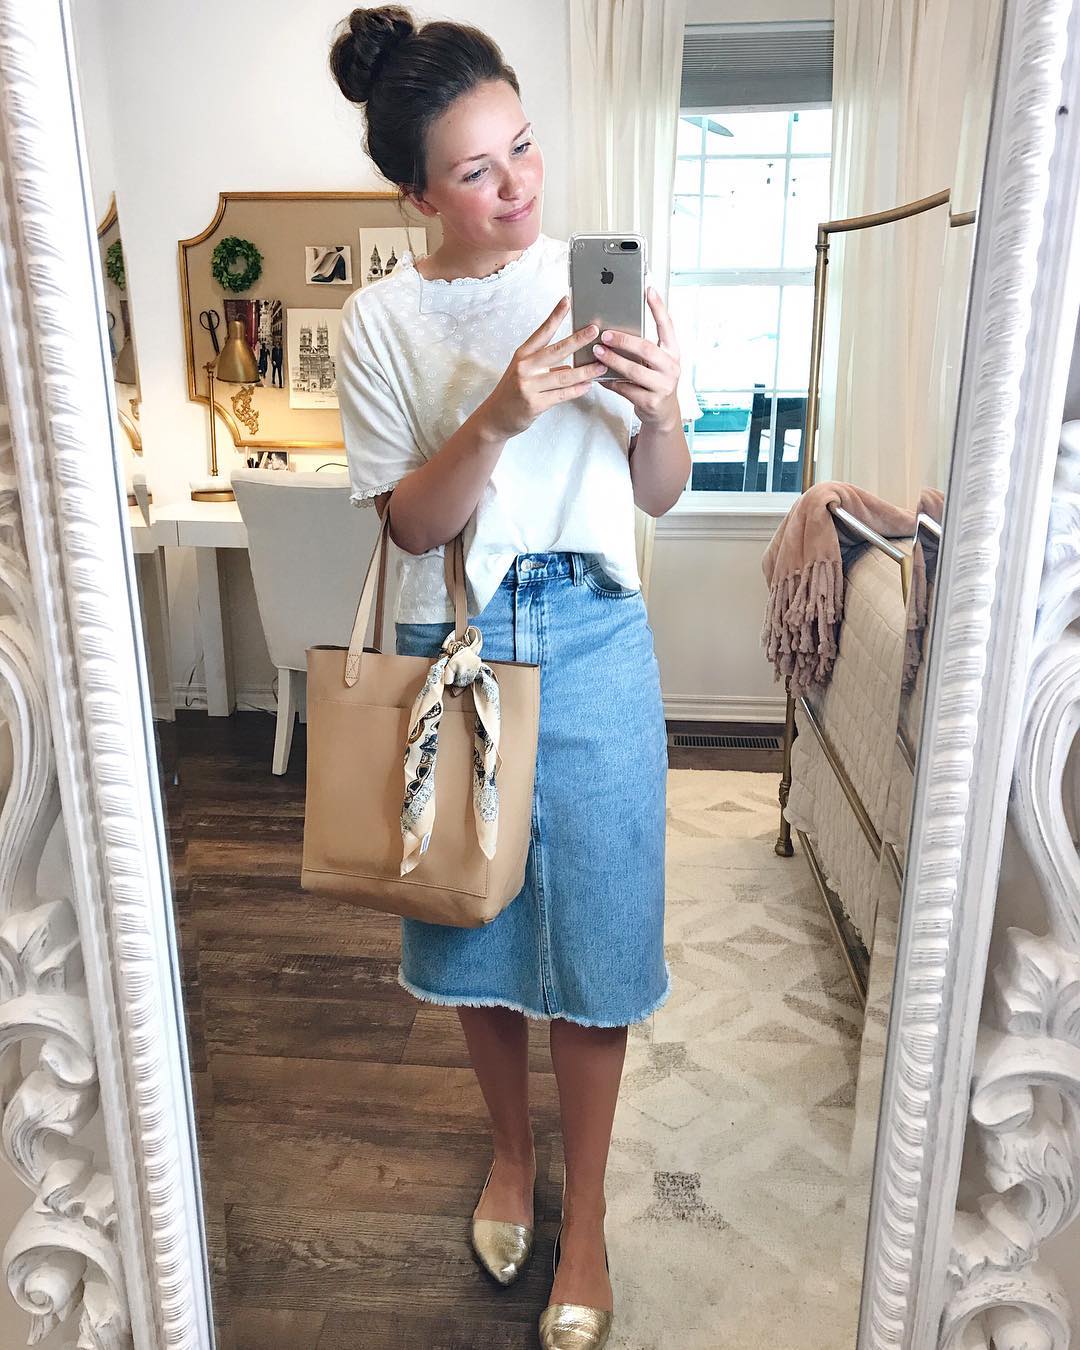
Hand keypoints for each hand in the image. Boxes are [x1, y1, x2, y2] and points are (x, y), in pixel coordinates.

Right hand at [477, 297, 606, 439]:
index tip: (567, 301)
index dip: (555, 316)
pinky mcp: (535, 404)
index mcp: (523, 355)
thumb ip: (547, 366)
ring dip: (585, 371)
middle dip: (578, 340)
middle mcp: (525, 367)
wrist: (495, 417)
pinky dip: (577, 390)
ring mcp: (529, 386)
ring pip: (564, 376)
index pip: (542, 332)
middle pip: (557, 350)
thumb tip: (572, 361)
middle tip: (595, 331)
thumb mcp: (525, 372)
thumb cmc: (512, 392)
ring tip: (601, 366)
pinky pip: (562, 395)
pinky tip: (588, 386)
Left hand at [592, 286, 682, 429]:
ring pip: (634, 371)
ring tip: (598, 353)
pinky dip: (611, 382)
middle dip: (624, 341)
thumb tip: (616, 330)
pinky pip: (626, 389)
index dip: (658, 307)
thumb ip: (644, 347)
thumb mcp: (656, 362)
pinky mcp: (651, 402)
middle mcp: (671, 367)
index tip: (648, 290)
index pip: (667, 326)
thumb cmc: (655, 381)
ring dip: (613, 360)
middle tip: (605, 334)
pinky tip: (600, 376)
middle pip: (647, 349)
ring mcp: (663, 386)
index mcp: (673, 352)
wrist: (663, 413)